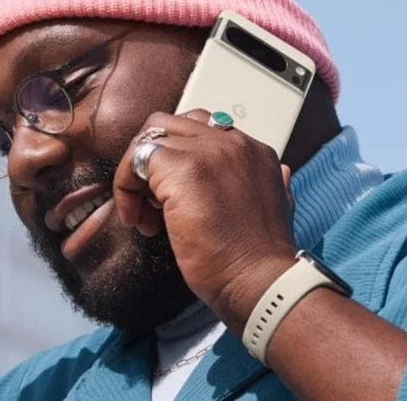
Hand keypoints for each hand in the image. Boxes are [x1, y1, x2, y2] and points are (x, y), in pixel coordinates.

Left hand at [113, 109, 296, 330]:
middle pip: (169, 126)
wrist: (261, 281)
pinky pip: (136, 160)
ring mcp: (208, 152)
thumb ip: (274, 183)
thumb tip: (280, 173)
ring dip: (136, 175)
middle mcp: (232, 143)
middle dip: (151, 161)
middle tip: (151, 201)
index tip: (173, 196)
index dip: (177, 159)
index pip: (200, 130)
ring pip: (148, 140)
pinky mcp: (182, 169)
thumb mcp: (279, 209)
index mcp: (253, 151)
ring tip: (144, 214)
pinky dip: (126, 188)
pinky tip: (139, 220)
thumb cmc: (260, 259)